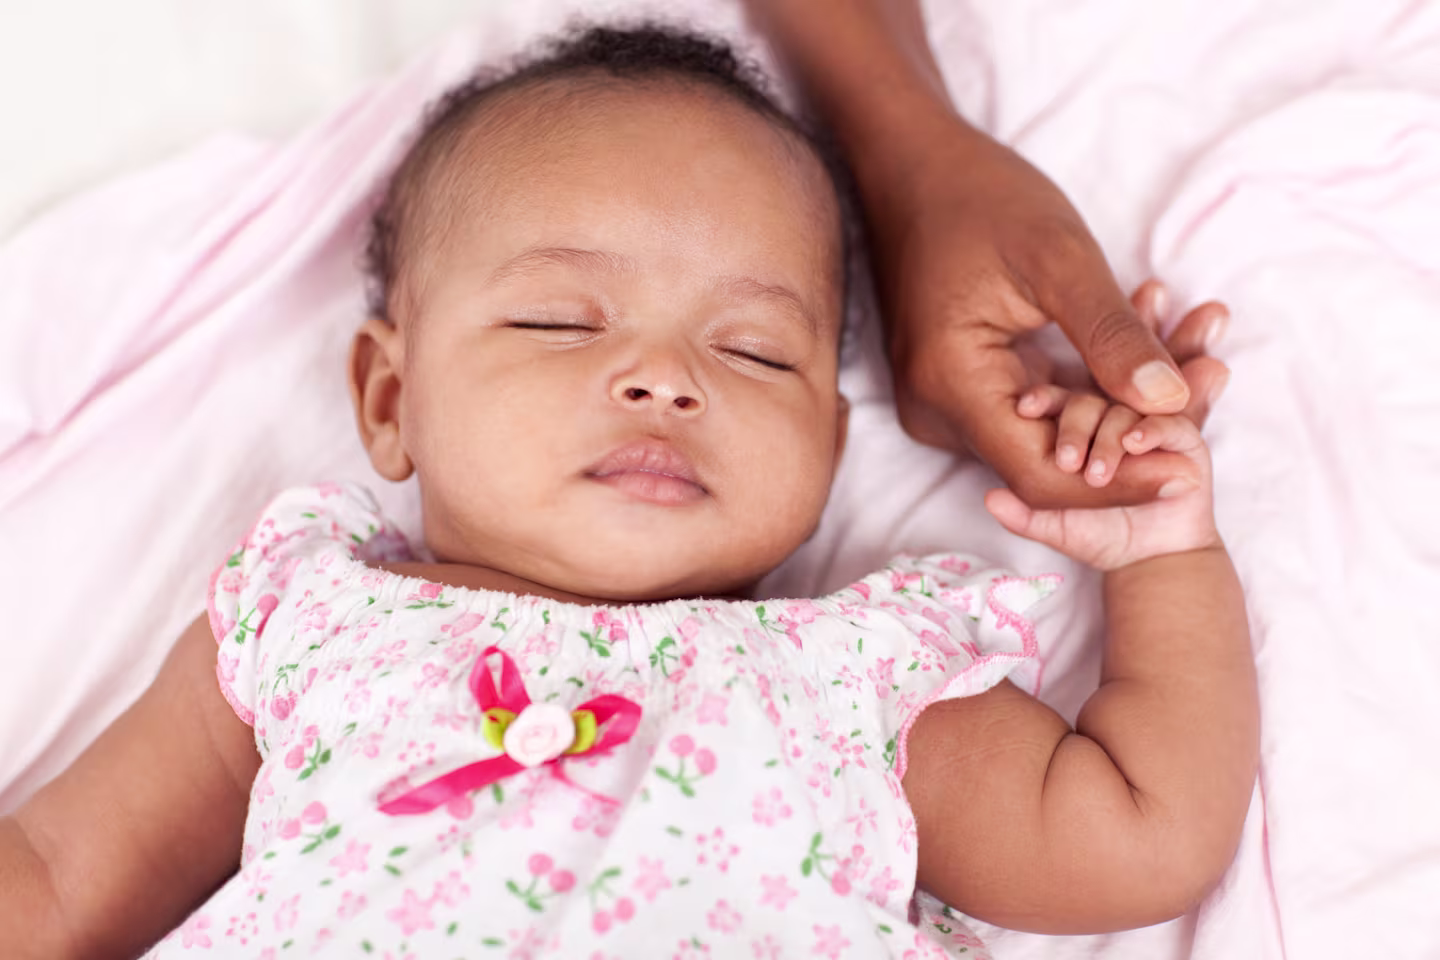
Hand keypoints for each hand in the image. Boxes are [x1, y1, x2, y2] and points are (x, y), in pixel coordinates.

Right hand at [868, 124, 1226, 507]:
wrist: (912, 165)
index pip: (1041, 476)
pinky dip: (1091, 389)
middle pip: (1046, 463)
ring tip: (1197, 358)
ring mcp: (943, 403)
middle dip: (1132, 438)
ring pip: (1044, 437)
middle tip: (1213, 387)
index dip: (1118, 483)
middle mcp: (936, 412)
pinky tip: (1146, 352)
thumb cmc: (979, 197)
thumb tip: (1174, 401)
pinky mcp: (960, 387)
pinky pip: (1032, 409)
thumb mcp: (1058, 258)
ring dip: (1118, 411)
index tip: (1190, 469)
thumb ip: (1113, 336)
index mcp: (950, 385)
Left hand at [983, 398, 1219, 570]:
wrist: (1150, 558)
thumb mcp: (1055, 527)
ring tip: (1097, 473)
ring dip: (1108, 439)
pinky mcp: (1182, 440)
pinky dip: (1149, 430)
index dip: (1042, 401)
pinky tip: (1134, 444)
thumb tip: (991, 499)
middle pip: (1088, 403)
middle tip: (1067, 462)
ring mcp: (1146, 426)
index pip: (1058, 403)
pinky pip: (1166, 422)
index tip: (1024, 409)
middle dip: (1074, 429)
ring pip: (1123, 411)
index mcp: (1079, 430)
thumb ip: (1023, 515)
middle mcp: (1111, 421)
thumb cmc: (1099, 534)